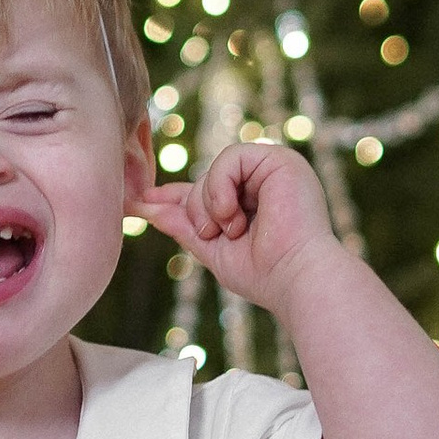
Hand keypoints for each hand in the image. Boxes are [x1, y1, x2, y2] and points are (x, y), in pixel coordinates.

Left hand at [138, 142, 340, 314]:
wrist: (296, 280)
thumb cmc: (264, 273)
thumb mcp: (213, 248)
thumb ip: (184, 225)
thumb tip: (144, 206)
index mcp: (255, 201)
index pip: (208, 189)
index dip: (177, 196)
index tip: (142, 201)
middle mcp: (265, 181)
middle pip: (205, 180)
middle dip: (197, 210)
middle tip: (213, 235)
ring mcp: (273, 168)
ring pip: (214, 169)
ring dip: (209, 204)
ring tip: (231, 229)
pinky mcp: (279, 160)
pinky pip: (229, 158)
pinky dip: (220, 188)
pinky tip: (234, 215)